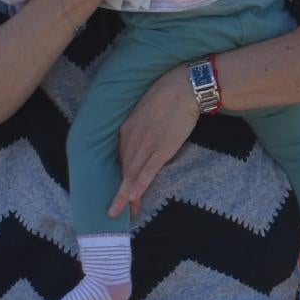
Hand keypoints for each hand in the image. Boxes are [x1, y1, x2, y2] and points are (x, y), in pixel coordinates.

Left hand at [114, 67, 201, 216]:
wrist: (183, 87)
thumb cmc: (168, 94)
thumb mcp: (146, 109)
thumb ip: (141, 124)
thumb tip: (144, 133)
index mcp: (126, 131)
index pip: (120, 160)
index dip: (119, 178)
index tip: (119, 191)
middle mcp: (131, 140)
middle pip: (123, 171)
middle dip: (119, 193)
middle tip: (116, 211)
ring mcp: (146, 145)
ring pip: (132, 175)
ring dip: (126, 196)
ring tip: (124, 212)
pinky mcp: (161, 149)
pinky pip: (147, 171)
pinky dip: (139, 186)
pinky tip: (133, 198)